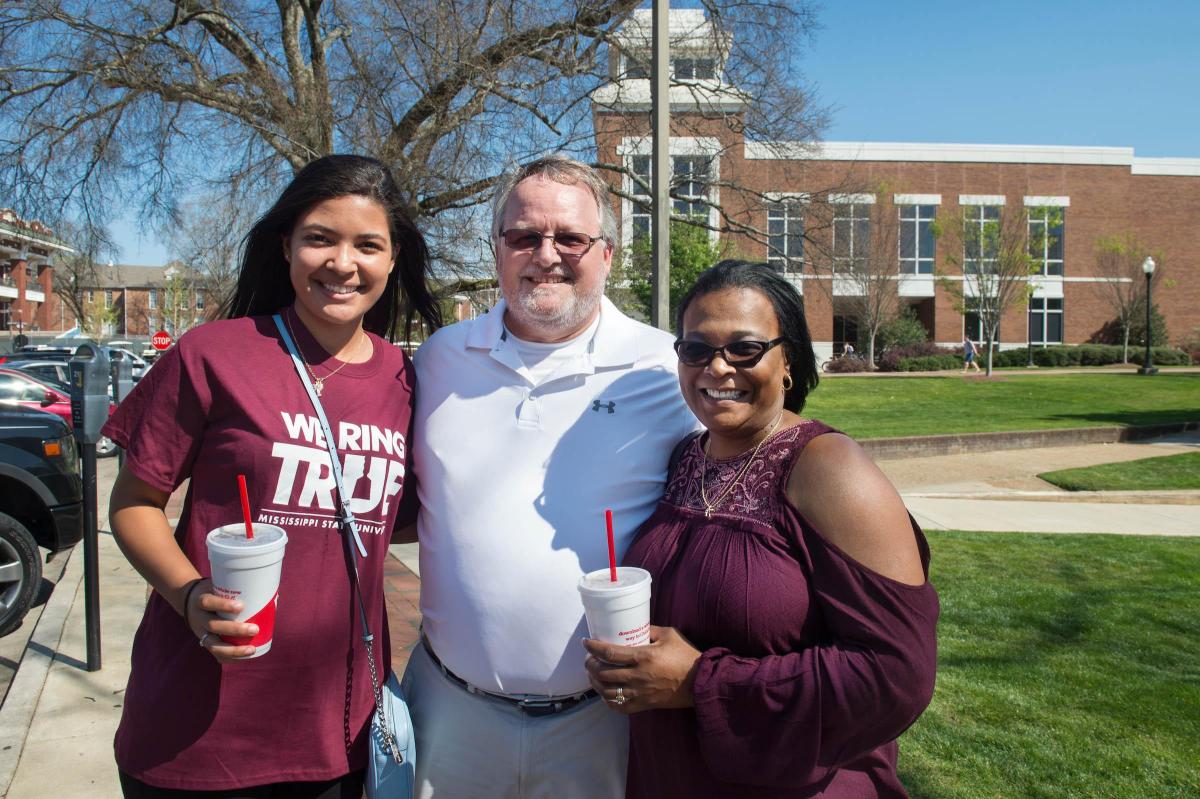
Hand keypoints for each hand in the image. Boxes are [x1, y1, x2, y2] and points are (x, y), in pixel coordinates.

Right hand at [184, 578, 259, 662]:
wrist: (189, 602)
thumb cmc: (214, 592)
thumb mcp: (219, 586)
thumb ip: (239, 590)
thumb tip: (273, 596)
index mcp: (201, 601)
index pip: (208, 602)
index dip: (223, 605)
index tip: (241, 606)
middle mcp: (198, 618)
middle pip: (213, 626)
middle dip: (234, 630)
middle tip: (255, 629)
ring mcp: (199, 633)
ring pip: (213, 645)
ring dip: (233, 649)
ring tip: (251, 650)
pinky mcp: (203, 643)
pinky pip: (215, 654)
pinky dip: (229, 658)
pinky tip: (243, 658)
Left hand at [582, 626, 701, 714]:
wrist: (701, 682)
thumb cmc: (686, 656)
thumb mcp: (669, 634)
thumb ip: (649, 630)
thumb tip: (633, 627)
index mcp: (643, 656)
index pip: (609, 653)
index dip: (593, 647)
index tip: (586, 642)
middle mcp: (638, 676)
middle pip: (603, 673)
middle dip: (590, 665)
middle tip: (588, 659)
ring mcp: (640, 693)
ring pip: (607, 692)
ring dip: (596, 683)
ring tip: (593, 675)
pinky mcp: (644, 704)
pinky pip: (620, 707)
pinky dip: (608, 701)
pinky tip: (605, 693)